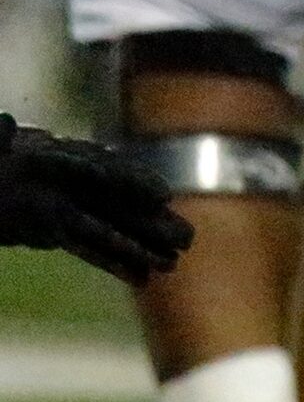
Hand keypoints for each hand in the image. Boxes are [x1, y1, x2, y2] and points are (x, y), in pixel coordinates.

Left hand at [0, 116, 193, 280]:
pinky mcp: (53, 232)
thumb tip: (3, 122)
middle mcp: (67, 183)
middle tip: (187, 239)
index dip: (133, 181)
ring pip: (112, 228)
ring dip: (142, 247)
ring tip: (172, 265)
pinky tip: (141, 279)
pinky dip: (115, 263)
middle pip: (118, 204)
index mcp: (53, 157)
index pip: (101, 166)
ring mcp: (65, 208)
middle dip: (152, 222)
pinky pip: (89, 248)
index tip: (162, 196)